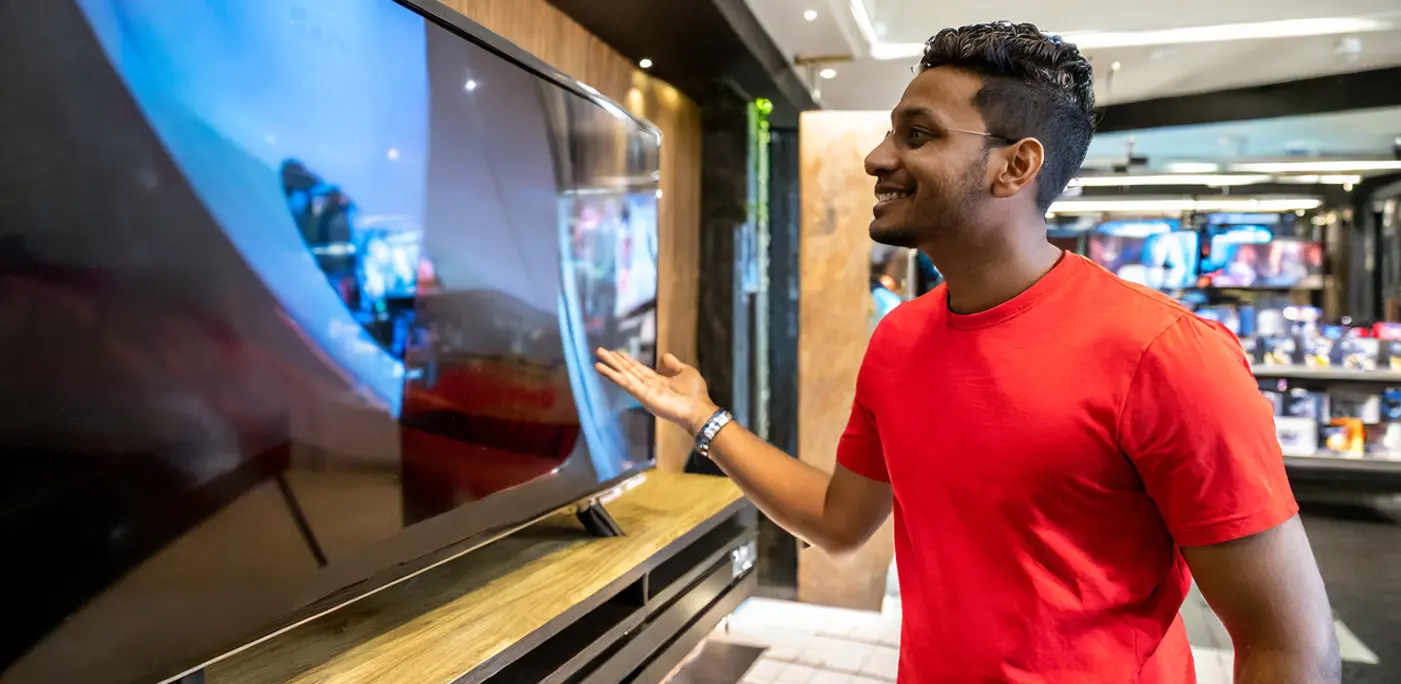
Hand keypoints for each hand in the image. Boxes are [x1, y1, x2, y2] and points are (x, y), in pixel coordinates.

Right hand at [594, 348, 718, 435]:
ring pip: (623, 376)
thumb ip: (674, 365)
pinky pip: (626, 383)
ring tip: (597, 359)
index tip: (616, 352)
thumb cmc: (695, 394)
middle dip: (614, 361)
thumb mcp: (686, 372)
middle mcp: (647, 386)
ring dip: (610, 367)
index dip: (627, 360)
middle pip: (627, 371)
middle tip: (601, 351)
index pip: (638, 369)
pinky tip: (604, 369)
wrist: (698, 409)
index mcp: (657, 381)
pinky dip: (614, 376)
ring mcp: (643, 391)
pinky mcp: (642, 395)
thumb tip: (665, 356)